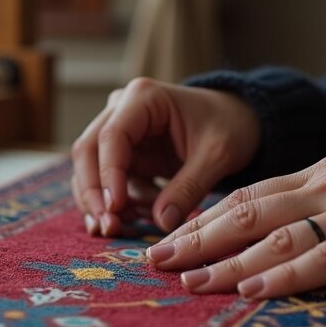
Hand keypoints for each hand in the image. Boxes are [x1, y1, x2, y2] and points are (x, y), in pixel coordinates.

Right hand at [71, 78, 260, 236]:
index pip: (111, 136)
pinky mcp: (123, 156)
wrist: (238, 121)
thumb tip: (160, 223)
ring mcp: (118, 133)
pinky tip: (139, 219)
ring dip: (100, 203)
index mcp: (143, 97)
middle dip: (93, 193)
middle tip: (108, 227)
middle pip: (87, 152)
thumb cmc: (230, 127)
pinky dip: (116, 206)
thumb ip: (188, 188)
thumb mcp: (217, 156)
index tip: (115, 208)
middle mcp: (121, 110)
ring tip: (123, 229)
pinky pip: (106, 184)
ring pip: (89, 170)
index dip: (108, 174)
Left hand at [147, 145, 325, 297]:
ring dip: (229, 260)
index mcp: (314, 174)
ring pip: (277, 235)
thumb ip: (309, 200)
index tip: (166, 239)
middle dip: (199, 238)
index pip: (245, 196)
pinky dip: (286, 274)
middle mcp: (324, 187)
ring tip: (192, 281)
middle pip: (248, 212)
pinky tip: (253, 289)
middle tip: (158, 260)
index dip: (202, 219)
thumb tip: (260, 228)